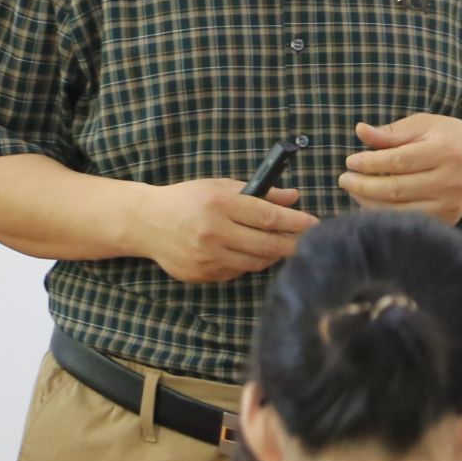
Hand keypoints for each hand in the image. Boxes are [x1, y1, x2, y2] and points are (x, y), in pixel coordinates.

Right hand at [136, 180, 316, 283]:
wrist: (147, 222)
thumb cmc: (188, 199)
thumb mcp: (220, 186)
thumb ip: (259, 192)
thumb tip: (293, 197)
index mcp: (220, 204)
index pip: (269, 217)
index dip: (296, 222)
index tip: (315, 223)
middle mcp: (214, 232)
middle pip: (267, 244)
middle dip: (294, 244)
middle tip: (311, 242)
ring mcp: (207, 257)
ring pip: (255, 262)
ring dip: (273, 255)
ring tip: (283, 246)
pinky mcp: (202, 274)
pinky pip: (237, 271)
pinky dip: (249, 263)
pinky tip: (251, 253)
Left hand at [339, 115, 461, 225]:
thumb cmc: (453, 139)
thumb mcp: (426, 125)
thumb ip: (393, 131)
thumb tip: (360, 131)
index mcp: (443, 151)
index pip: (398, 161)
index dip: (369, 163)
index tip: (350, 161)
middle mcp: (448, 181)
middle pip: (396, 189)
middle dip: (363, 185)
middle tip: (344, 179)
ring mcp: (449, 205)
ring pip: (399, 211)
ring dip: (369, 203)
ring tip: (354, 191)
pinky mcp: (447, 220)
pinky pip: (408, 221)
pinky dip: (385, 215)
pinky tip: (371, 204)